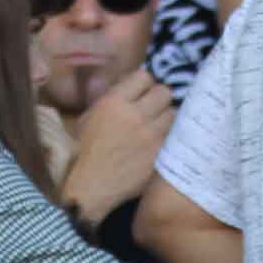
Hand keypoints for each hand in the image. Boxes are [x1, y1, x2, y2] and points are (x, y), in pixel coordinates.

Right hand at [62, 69, 175, 221]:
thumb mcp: (89, 117)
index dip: (146, 83)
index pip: (144, 77)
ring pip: (175, 114)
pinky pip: (177, 137)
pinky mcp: (163, 154)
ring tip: (161, 126)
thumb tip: (131, 88)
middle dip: (161, 98)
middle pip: (165, 92)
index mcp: (114, 102)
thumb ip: (111, 100)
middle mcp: (136, 115)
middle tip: (156, 108)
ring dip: (169, 118)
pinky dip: (174, 136)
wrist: (92, 185)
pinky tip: (166, 141)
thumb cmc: (85, 150)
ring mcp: (152, 136)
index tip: (144, 91)